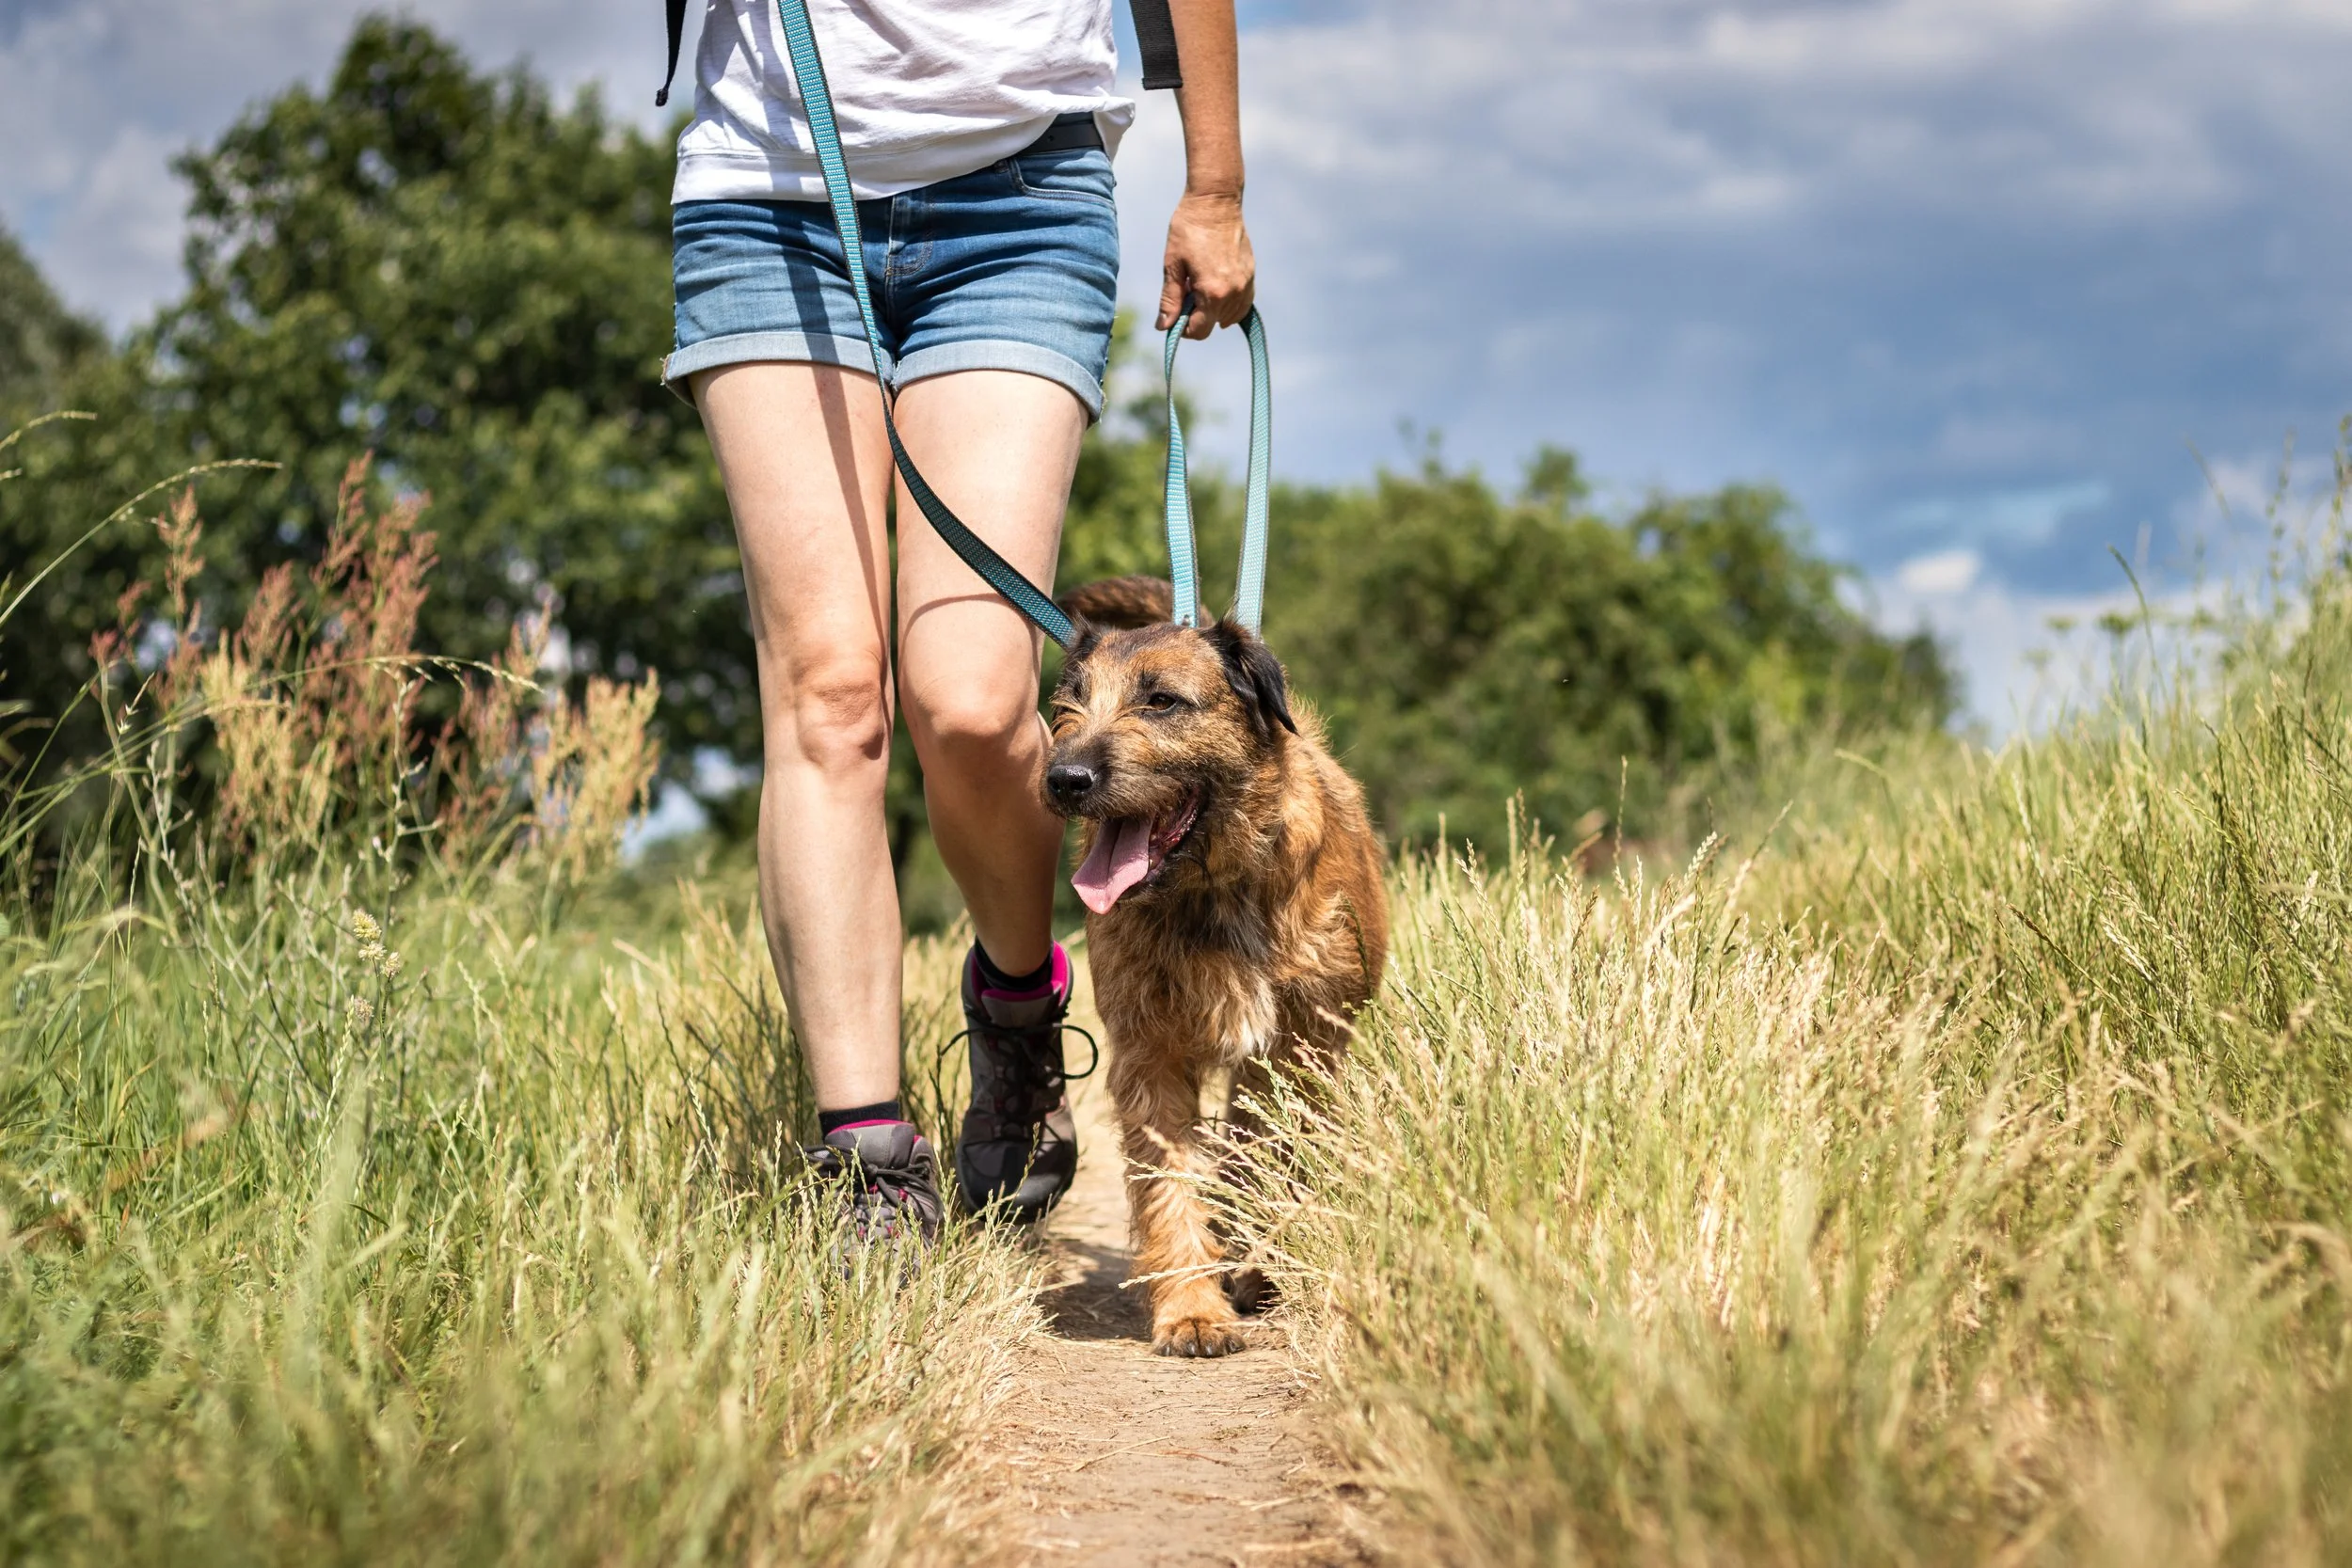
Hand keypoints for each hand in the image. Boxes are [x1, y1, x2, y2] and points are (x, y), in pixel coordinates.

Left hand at [1158, 190, 1254, 340]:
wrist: (1215, 202)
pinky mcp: (1251, 275)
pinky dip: (1228, 305)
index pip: (1200, 330)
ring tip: (1200, 285)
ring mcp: (1246, 285)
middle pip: (1213, 324)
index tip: (1175, 317)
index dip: (1184, 330)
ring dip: (1212, 309)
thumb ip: (1170, 299)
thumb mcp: (1173, 265)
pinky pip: (1242, 304)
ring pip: (1228, 316)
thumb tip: (1163, 327)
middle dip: (1196, 316)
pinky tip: (1216, 289)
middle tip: (1186, 291)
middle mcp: (1233, 293)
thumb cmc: (1189, 230)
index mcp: (1212, 293)